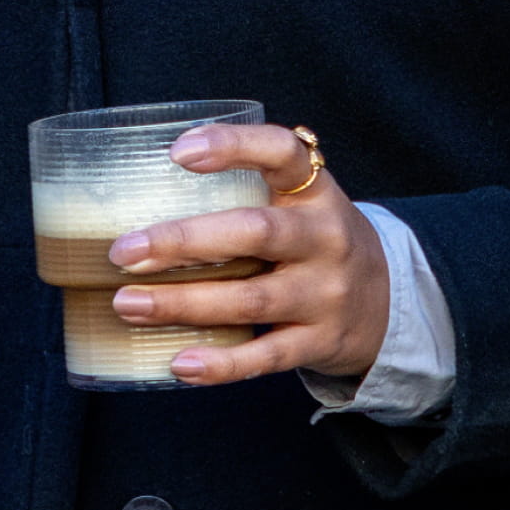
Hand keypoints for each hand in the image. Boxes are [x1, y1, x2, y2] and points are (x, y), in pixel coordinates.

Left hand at [107, 118, 390, 387]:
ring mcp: (327, 293)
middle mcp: (326, 238)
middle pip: (256, 233)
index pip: (282, 152)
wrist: (386, 303)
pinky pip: (268, 356)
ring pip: (252, 299)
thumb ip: (243, 193)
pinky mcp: (321, 341)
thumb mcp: (300, 204)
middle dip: (184, 241)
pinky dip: (222, 363)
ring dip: (184, 303)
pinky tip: (179, 362)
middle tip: (123, 251)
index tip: (177, 152)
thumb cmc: (313, 244)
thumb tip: (132, 199)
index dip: (233, 146)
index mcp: (315, 192)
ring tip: (128, 303)